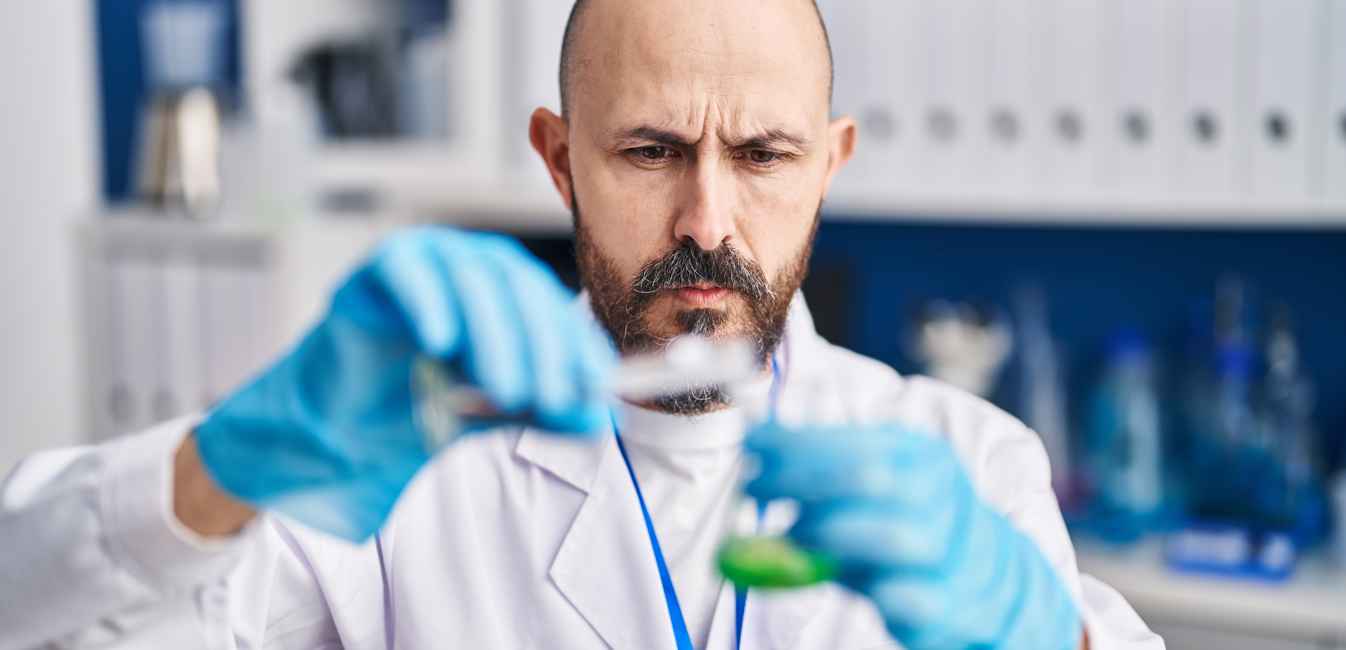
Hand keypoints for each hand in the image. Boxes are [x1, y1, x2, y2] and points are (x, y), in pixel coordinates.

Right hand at [194, 227, 614, 540]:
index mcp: (510, 291)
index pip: (553, 306)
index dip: (577, 345)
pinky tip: (440, 343)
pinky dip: (428, 302)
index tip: (595, 389)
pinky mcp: (378, 269)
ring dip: (496, 337)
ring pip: (471, 280)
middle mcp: (474, 265)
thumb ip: (544, 408)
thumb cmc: (423, 406)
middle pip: (521, 289)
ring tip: (506, 391)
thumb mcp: (495, 412)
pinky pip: (407, 272)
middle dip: (543, 348)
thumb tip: (599, 418)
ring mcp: (427, 259)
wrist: (346, 427)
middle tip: (550, 399)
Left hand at [745, 421, 1081, 649]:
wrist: (990, 581)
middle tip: (755, 489)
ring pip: (889, 538)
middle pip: (868, 478)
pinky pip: (902, 598)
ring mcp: (951, 550)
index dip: (792, 444)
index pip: (853, 439)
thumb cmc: (910, 525)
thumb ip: (816, 470)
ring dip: (829, 537)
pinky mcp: (952, 607)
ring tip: (793, 538)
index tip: (748, 448)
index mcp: (921, 455)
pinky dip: (865, 591)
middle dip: (800, 481)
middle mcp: (942, 495)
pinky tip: (845, 581)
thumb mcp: (872, 484)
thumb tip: (754, 441)